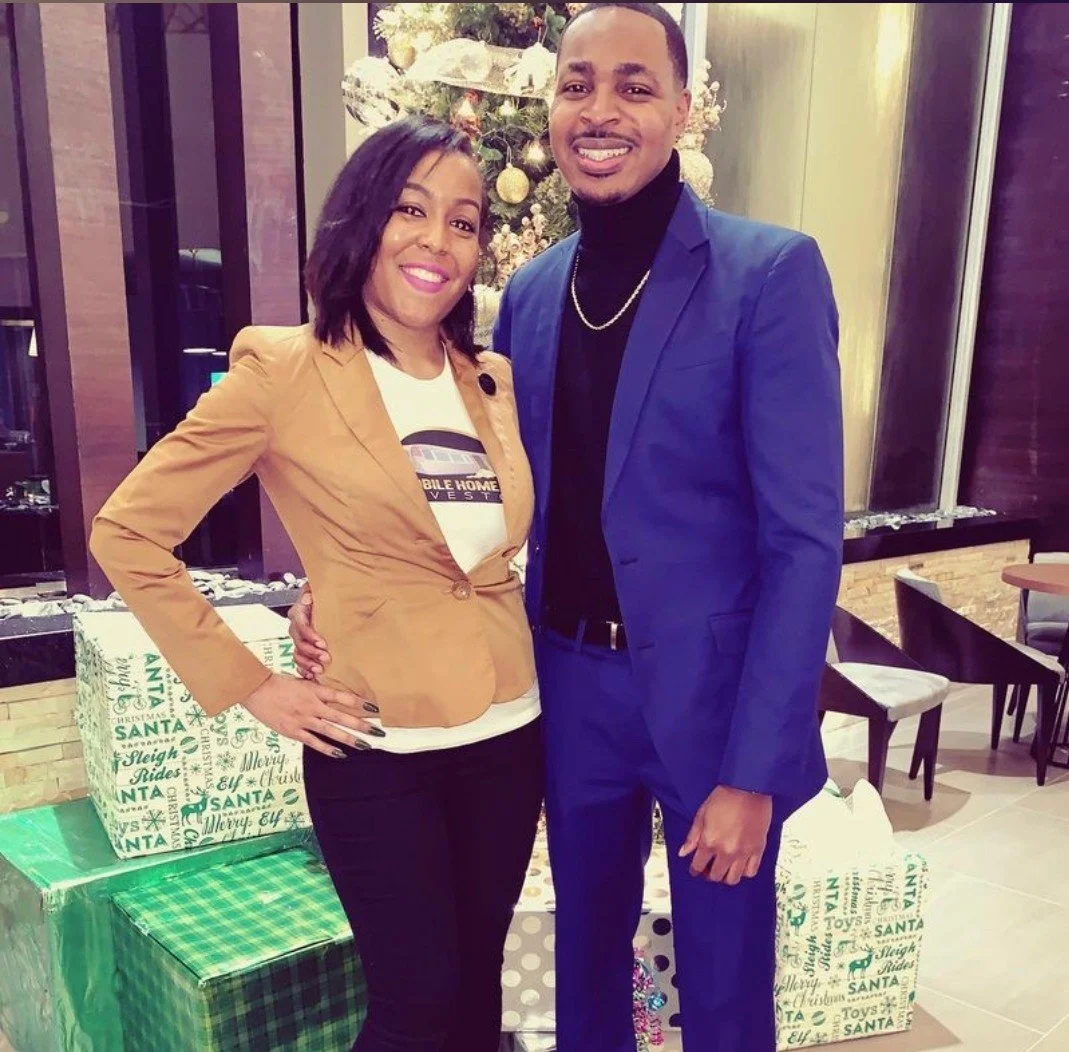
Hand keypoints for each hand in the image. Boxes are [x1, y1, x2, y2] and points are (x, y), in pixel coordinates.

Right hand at [243, 673, 380, 757]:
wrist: (255, 689)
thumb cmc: (277, 682)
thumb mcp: (300, 680)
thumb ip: (316, 688)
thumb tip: (332, 692)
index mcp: (315, 690)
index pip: (343, 696)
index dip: (360, 702)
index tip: (375, 708)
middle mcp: (312, 705)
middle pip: (342, 716)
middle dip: (362, 725)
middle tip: (378, 731)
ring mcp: (303, 719)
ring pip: (331, 731)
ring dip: (349, 739)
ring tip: (365, 745)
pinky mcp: (293, 731)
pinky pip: (313, 742)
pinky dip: (327, 749)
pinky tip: (340, 754)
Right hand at [288, 586, 331, 679]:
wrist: (326, 606)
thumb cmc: (324, 598)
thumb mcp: (320, 590)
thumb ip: (313, 591)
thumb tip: (309, 596)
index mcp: (298, 613)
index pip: (300, 625)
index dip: (310, 635)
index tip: (322, 643)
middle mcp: (295, 628)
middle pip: (299, 642)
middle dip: (311, 652)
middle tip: (326, 658)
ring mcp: (297, 640)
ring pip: (297, 654)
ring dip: (308, 663)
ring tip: (320, 670)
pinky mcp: (301, 651)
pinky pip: (298, 663)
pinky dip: (303, 670)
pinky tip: (311, 676)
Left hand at [678, 785, 772, 884]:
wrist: (747, 789)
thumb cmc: (724, 797)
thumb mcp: (701, 814)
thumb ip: (693, 836)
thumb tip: (683, 852)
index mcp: (709, 842)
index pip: (698, 866)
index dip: (694, 870)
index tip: (695, 869)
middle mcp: (726, 851)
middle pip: (716, 876)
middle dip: (709, 874)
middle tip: (708, 869)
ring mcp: (743, 853)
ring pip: (733, 879)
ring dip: (726, 877)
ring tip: (724, 869)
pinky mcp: (758, 850)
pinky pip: (751, 871)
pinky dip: (744, 872)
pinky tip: (740, 866)